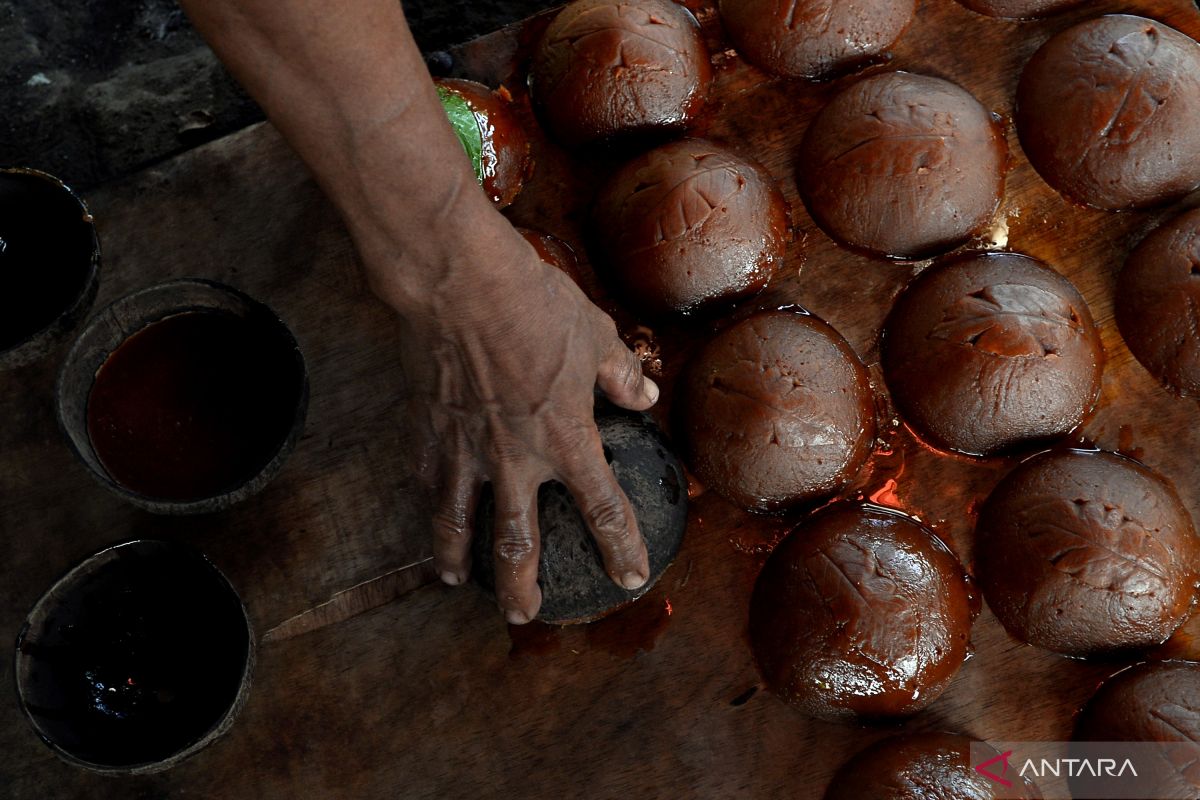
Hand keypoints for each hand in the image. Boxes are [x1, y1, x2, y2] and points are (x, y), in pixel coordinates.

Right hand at [381, 217, 658, 623]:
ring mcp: (465, 447)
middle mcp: (515, 457)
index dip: (620, 547)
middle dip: (523, 589)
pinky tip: (427, 511)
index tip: (630, 576)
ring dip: (458, 559)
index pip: (603, 508)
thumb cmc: (534, 303)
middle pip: (518, 544)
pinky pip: (427, 475)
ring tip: (457, 583)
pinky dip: (427, 500)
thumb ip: (621, 375)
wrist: (459, 282)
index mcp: (567, 437)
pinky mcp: (428, 427)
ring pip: (457, 522)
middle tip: (526, 616)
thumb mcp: (595, 334)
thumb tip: (644, 397)